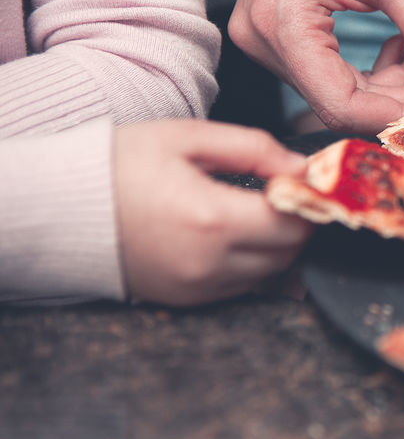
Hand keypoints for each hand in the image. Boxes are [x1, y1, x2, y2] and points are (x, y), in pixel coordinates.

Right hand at [114, 120, 312, 305]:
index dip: (310, 200)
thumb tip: (302, 167)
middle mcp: (210, 263)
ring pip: (270, 274)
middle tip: (286, 194)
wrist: (59, 209)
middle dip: (298, 222)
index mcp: (213, 219)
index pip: (295, 222)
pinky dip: (251, 263)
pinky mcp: (186, 300)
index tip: (308, 181)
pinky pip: (242, 287)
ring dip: (277, 245)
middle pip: (289, 253)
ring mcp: (197, 288)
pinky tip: (234, 235)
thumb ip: (253, 148)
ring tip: (259, 211)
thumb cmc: (118, 165)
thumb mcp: (186, 137)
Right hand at [229, 0, 403, 134]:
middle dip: (399, 95)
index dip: (399, 115)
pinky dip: (372, 70)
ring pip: (339, 94)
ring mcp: (262, 38)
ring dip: (389, 82)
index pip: (341, 106)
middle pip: (340, 104)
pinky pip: (331, 76)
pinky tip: (395, 40)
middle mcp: (259, 39)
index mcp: (281, 22)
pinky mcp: (276, 35)